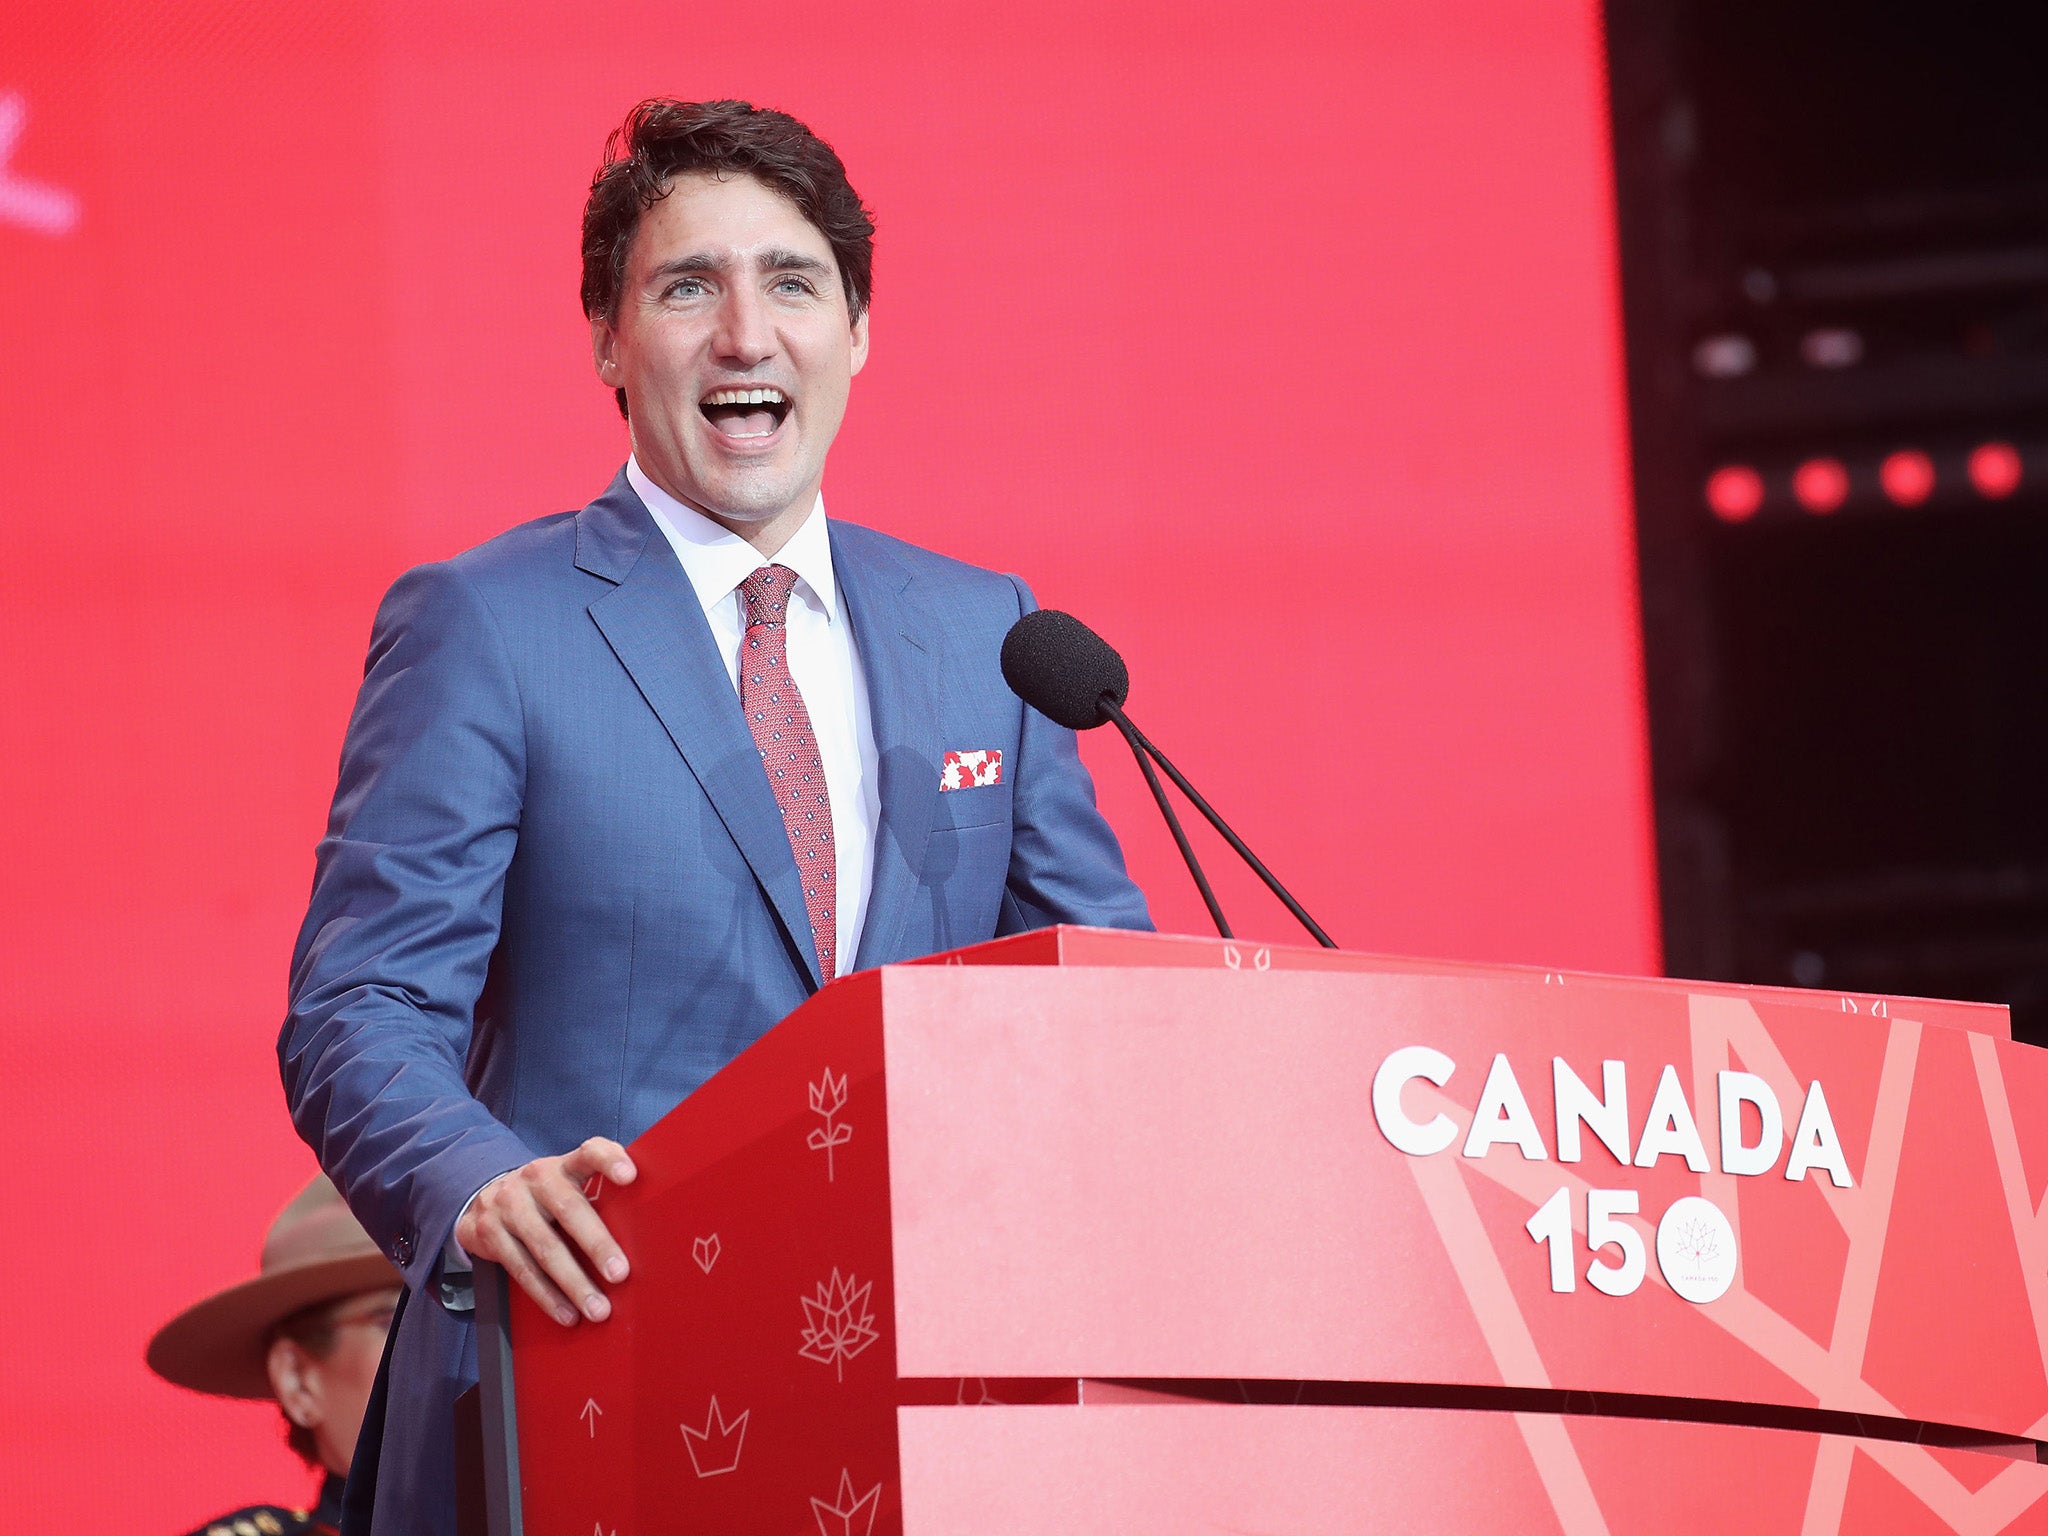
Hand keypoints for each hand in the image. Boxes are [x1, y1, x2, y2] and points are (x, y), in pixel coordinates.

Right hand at [456, 1137, 636, 1326]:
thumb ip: (599, 1194)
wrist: (483, 1199)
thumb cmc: (546, 1197)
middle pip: (570, 1209)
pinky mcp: (489, 1232)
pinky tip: (567, 1314)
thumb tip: (651, 1228)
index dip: (610, 1160)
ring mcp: (510, 1204)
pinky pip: (522, 1270)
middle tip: (620, 1273)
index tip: (631, 1176)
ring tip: (598, 1309)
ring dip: (574, 1283)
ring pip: (545, 1247)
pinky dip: (547, 1296)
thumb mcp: (567, 1183)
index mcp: (564, 1165)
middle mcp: (537, 1179)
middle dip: (597, 1244)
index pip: (590, 1152)